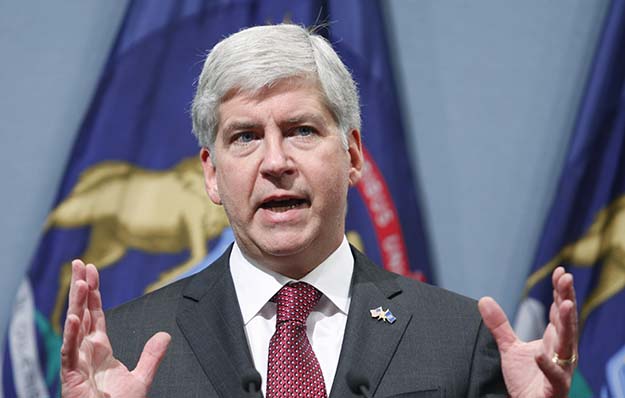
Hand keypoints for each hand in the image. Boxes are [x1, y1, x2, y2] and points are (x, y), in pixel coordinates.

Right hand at [60, 259, 170, 397]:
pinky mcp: (71, 376)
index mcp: (99, 349)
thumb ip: (152, 356)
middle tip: (80, 263)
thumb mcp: (140, 378)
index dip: (93, 293)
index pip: (95, 314)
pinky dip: (71, 334)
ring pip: (75, 326)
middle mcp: (85, 351)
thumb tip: (164, 335)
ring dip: (77, 304)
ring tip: (80, 281)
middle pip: (82, 312)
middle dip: (81, 288)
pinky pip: (70, 351)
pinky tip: (75, 317)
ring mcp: (77, 361)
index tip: (92, 272)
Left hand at [478, 267, 577, 397]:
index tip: (560, 272)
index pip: (559, 312)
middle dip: (567, 299)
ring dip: (566, 325)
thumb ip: (500, 325)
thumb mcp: (509, 348)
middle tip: (567, 277)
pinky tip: (539, 353)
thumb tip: (484, 299)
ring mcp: (561, 370)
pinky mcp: (554, 389)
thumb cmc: (526, 380)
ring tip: (564, 304)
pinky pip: (554, 376)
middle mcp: (562, 353)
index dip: (560, 292)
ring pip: (567, 345)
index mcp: (555, 341)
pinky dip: (548, 365)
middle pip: (566, 322)